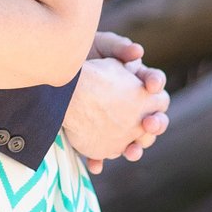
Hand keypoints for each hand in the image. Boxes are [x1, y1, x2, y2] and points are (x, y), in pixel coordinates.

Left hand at [63, 46, 169, 175]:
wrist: (56, 74)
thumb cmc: (83, 53)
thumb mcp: (100, 46)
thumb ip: (119, 47)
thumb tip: (138, 52)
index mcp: (137, 81)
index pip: (155, 83)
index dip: (155, 83)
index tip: (150, 85)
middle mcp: (133, 105)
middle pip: (153, 118)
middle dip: (156, 123)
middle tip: (148, 124)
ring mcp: (117, 123)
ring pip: (133, 141)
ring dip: (135, 149)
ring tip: (131, 152)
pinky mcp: (97, 135)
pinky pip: (102, 152)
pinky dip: (99, 160)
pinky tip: (95, 165)